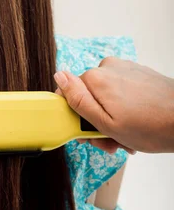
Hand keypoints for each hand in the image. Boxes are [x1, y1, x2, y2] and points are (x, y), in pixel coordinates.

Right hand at [54, 58, 173, 153]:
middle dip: (96, 124)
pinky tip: (135, 126)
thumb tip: (58, 76)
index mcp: (95, 79)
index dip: (75, 119)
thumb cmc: (151, 126)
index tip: (86, 135)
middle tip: (111, 141)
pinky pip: (120, 94)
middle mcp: (108, 68)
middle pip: (88, 99)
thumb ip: (77, 100)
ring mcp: (124, 70)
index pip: (68, 96)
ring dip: (111, 120)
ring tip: (126, 138)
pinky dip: (124, 111)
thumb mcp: (105, 122)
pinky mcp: (138, 75)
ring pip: (105, 99)